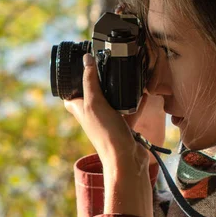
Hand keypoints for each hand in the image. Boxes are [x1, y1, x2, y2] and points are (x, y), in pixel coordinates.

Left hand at [63, 53, 154, 216]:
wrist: (125, 157)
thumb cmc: (105, 132)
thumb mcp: (94, 102)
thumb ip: (90, 80)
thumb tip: (86, 59)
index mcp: (78, 108)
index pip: (72, 89)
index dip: (75, 77)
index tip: (83, 61)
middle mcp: (91, 113)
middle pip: (94, 91)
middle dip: (102, 79)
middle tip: (109, 63)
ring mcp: (108, 118)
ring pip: (113, 98)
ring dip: (120, 89)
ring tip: (127, 73)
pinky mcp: (123, 124)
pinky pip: (129, 108)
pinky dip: (136, 101)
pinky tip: (144, 90)